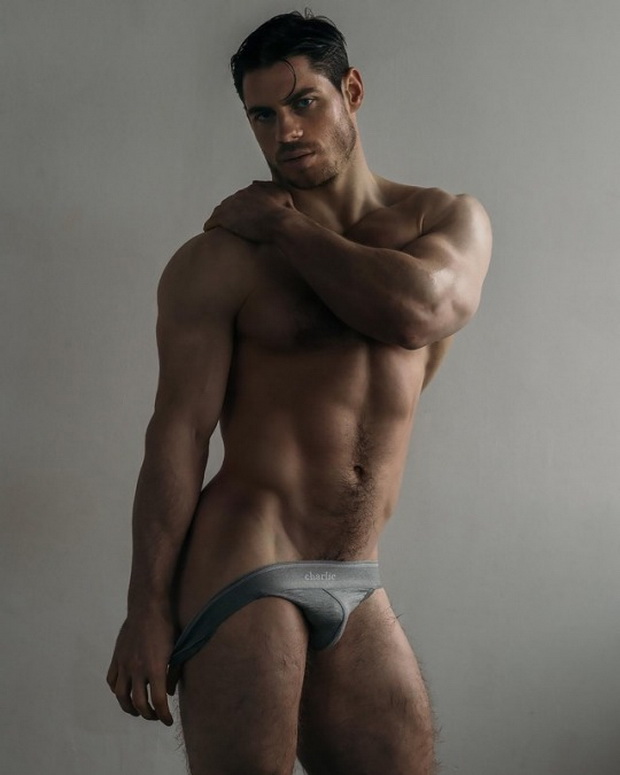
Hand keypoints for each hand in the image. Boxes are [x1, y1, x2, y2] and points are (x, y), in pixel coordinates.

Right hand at [106, 608, 177, 725]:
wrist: (148, 606)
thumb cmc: (167, 626)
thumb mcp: (176, 649)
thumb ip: (174, 672)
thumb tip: (169, 692)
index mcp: (155, 669)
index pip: (159, 701)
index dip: (164, 715)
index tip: (168, 721)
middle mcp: (137, 670)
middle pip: (139, 703)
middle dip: (148, 714)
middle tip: (155, 716)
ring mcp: (124, 663)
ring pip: (121, 695)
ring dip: (129, 707)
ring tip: (137, 710)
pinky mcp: (116, 657)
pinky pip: (111, 680)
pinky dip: (116, 690)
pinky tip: (123, 691)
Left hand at [203, 180, 295, 241]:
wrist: (280, 223)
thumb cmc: (286, 213)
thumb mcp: (284, 194)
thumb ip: (272, 188)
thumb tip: (256, 183)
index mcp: (254, 189)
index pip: (242, 196)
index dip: (240, 206)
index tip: (240, 214)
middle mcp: (241, 194)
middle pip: (229, 202)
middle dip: (228, 211)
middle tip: (227, 221)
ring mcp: (231, 205)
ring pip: (219, 210)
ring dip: (217, 217)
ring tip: (215, 225)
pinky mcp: (225, 218)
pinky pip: (212, 221)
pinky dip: (210, 224)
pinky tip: (208, 230)